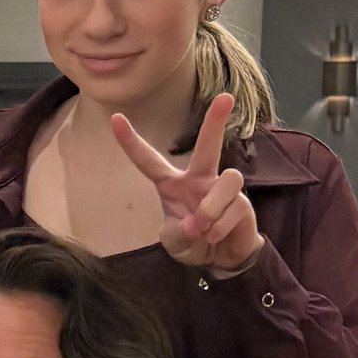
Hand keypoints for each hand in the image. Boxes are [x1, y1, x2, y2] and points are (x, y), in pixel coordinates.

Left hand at [109, 94, 262, 275]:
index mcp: (172, 184)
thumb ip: (177, 234)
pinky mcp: (242, 202)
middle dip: (215, 121)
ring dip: (211, 209)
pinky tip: (216, 236)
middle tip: (226, 97)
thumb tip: (195, 223)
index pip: (148, 160)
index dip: (131, 141)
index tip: (115, 118)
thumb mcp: (174, 243)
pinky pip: (235, 206)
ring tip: (204, 230)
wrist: (221, 261)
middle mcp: (199, 179)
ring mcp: (222, 189)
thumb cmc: (193, 243)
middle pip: (207, 145)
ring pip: (227, 179)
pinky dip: (221, 226)